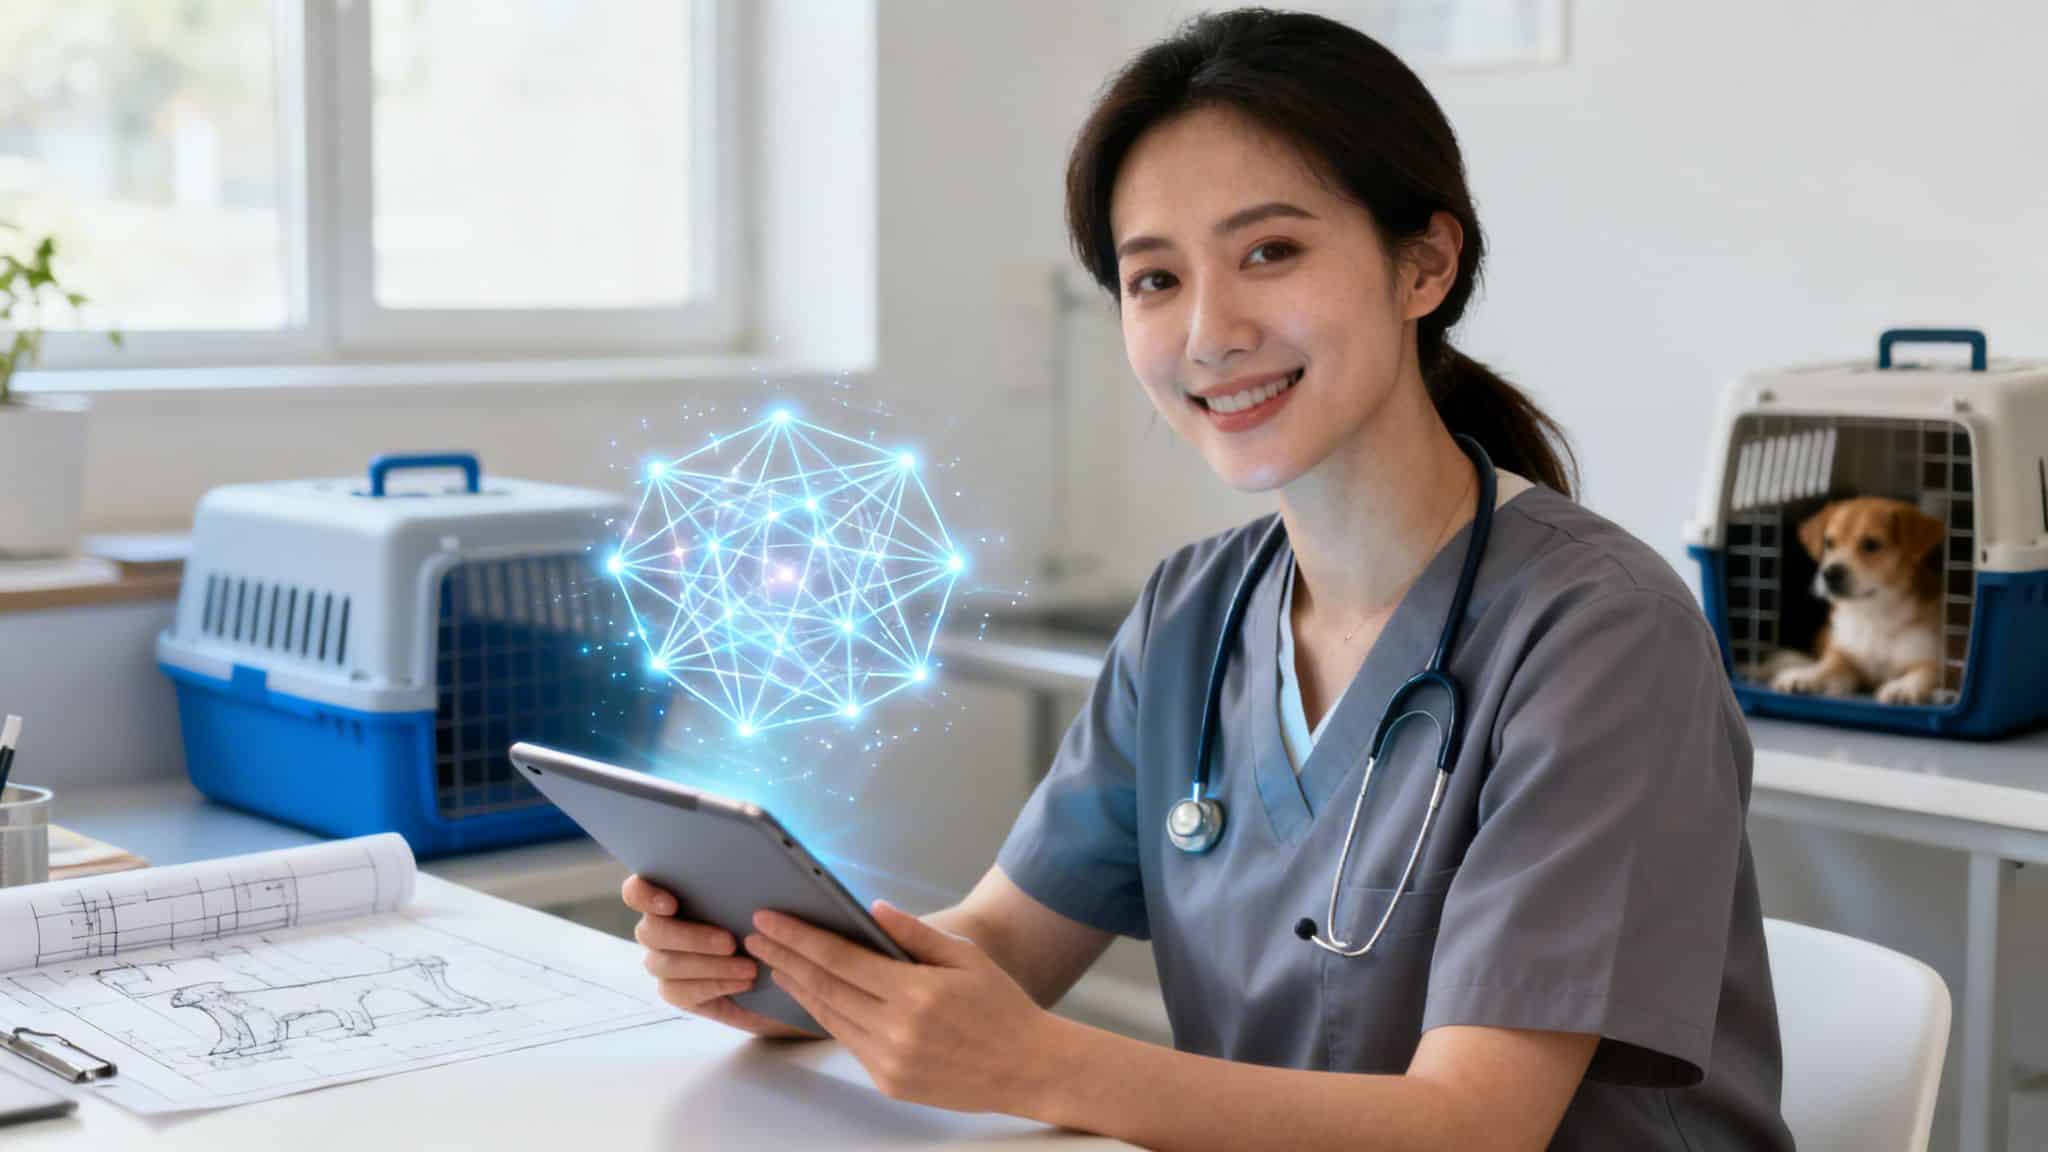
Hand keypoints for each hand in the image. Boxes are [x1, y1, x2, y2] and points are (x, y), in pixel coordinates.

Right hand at [621, 874, 815, 1039]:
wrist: (775, 968)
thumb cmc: (757, 922)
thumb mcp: (750, 901)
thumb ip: (737, 886)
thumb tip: (748, 870)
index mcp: (666, 899)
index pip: (635, 892)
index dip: (644, 895)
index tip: (671, 903)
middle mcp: (656, 931)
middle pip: (651, 932)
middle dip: (691, 937)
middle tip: (729, 942)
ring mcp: (662, 963)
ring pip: (667, 965)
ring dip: (710, 965)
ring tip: (748, 968)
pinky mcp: (675, 992)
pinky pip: (682, 993)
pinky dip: (715, 986)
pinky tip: (743, 983)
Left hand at [745, 900, 1063, 1113]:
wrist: (1028, 1067)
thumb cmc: (1001, 1006)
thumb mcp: (965, 957)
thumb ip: (914, 933)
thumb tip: (871, 909)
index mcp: (915, 993)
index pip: (840, 958)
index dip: (799, 937)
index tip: (770, 920)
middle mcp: (896, 1030)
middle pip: (824, 987)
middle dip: (785, 958)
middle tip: (755, 937)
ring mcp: (890, 1061)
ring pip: (830, 1017)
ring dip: (798, 988)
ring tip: (776, 964)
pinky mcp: (889, 1082)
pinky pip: (848, 1041)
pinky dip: (826, 1016)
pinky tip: (813, 997)